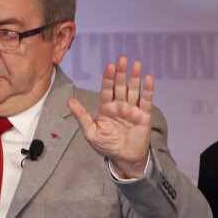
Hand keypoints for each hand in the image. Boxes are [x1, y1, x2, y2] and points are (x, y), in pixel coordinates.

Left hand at [67, 56, 152, 178]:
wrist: (123, 158)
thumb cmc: (106, 145)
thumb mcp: (90, 132)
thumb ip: (82, 116)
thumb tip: (69, 101)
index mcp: (106, 108)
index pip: (106, 90)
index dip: (108, 78)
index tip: (109, 65)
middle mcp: (119, 106)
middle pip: (120, 86)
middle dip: (121, 73)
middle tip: (122, 59)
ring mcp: (132, 110)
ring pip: (134, 90)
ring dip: (135, 77)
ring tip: (136, 63)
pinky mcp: (144, 116)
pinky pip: (146, 101)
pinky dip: (147, 89)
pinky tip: (148, 78)